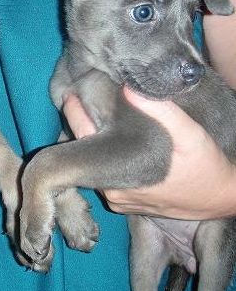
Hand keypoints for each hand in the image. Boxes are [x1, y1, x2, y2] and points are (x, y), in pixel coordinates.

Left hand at [62, 87, 235, 219]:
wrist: (220, 198)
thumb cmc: (205, 167)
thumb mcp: (189, 136)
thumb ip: (162, 112)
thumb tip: (129, 88)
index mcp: (118, 173)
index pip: (84, 136)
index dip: (74, 113)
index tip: (69, 92)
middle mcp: (111, 189)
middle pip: (84, 150)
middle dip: (81, 124)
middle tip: (77, 96)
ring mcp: (116, 198)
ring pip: (93, 163)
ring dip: (92, 139)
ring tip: (91, 112)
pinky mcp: (124, 202)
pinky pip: (105, 174)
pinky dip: (103, 155)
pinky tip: (109, 137)